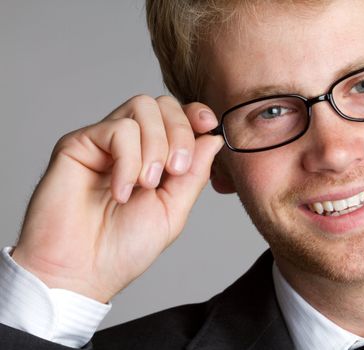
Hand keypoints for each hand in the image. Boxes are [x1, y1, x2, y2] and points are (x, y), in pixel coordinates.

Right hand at [11, 95, 222, 302]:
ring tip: (147, 184)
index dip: (195, 114)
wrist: (81, 272)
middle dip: (180, 132)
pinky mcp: (79, 144)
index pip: (178, 115)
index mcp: (154, 157)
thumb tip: (213, 138)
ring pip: (142, 107)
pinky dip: (129, 161)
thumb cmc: (123, 247)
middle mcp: (130, 145)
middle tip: (175, 172)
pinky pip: (118, 129)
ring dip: (156, 146)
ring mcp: (104, 142)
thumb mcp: (173, 210)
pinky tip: (121, 191)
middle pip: (162, 104)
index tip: (208, 125)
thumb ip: (194, 173)